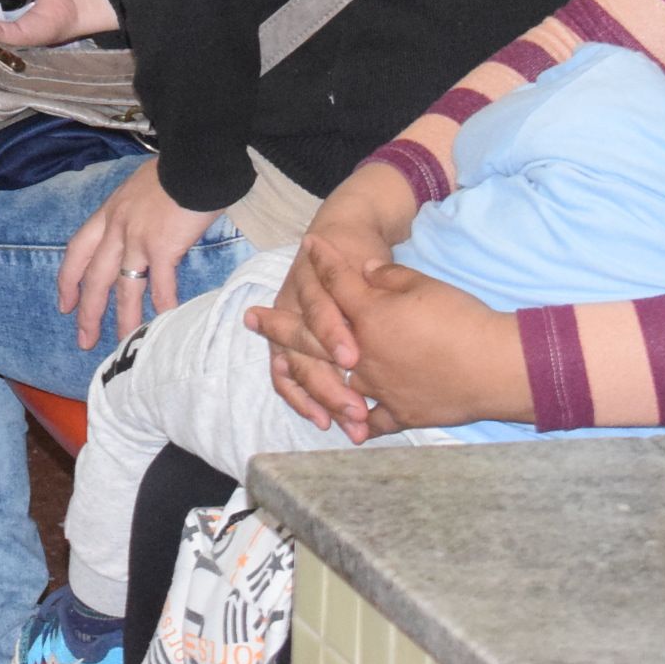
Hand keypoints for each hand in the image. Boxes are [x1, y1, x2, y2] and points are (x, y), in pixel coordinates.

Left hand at [57, 158, 218, 350]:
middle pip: (94, 278)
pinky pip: (160, 286)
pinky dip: (163, 307)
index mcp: (108, 213)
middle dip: (88, 312)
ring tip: (123, 343)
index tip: (64, 304)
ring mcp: (137, 238)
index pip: (77, 251)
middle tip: (85, 340)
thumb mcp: (139, 188)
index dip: (68, 280)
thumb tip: (140, 227)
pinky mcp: (163, 246)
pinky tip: (165, 324)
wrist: (195, 158)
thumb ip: (133, 211)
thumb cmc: (175, 170)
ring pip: (125, 288)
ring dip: (124, 319)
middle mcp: (117, 227)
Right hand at [246, 219, 391, 431]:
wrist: (341, 238)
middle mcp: (293, 308)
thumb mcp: (368, 261)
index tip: (352, 359)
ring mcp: (288, 329)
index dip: (332, 336)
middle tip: (356, 410)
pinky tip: (325, 421)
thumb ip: (377, 278)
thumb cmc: (357, 253)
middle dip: (329, 384)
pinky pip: (287, 380)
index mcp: (312, 285)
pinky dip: (304, 402)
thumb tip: (377, 284)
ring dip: (319, 400)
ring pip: (293, 371)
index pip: (319, 314)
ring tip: (350, 425)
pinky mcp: (289, 349)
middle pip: (303, 352)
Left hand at [264, 260, 528, 436]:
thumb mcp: (423, 285)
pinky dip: (360, 423)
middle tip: (252, 317)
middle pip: (312, 335)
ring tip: (285, 375)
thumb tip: (364, 270)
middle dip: (279, 323)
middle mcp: (362, 351)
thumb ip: (387, 278)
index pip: (338, 281)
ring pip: (332, 382)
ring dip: (306, 380)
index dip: (324, 260)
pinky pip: (372, 420)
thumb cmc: (462, 319)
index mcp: (368, 313)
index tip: (309, 245)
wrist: (496, 365)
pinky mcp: (400, 412)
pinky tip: (348, 428)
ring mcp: (377, 386)